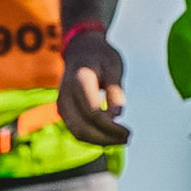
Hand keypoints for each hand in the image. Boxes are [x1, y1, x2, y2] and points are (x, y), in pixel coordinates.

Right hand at [58, 28, 129, 146]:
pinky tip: (108, 136)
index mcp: (79, 81)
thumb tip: (117, 116)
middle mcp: (66, 94)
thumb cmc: (101, 57)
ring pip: (77, 133)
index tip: (129, 132)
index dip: (111, 128)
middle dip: (106, 138)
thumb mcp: (114, 68)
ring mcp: (61, 103)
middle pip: (83, 128)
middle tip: (128, 138)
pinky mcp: (62, 110)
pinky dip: (92, 138)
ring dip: (99, 141)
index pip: (93, 113)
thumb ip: (115, 91)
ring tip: (120, 139)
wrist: (80, 48)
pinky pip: (75, 130)